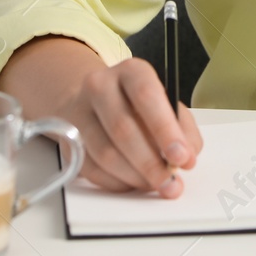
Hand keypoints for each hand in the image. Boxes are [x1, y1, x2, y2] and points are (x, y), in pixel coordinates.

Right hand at [0, 36, 203, 196]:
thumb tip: (188, 156)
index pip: (146, 96)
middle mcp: (100, 86)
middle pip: (123, 128)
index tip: (181, 156)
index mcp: (131, 71)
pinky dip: (117, 182)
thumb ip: (182, 126)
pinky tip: (133, 183)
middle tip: (171, 182)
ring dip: (135, 177)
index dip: (165, 130)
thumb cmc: (136, 103)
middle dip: (151, 162)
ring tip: (155, 184)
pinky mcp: (67, 140)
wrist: (92, 98)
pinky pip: (92, 169)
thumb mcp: (165, 102)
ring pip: (105, 153)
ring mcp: (78, 112)